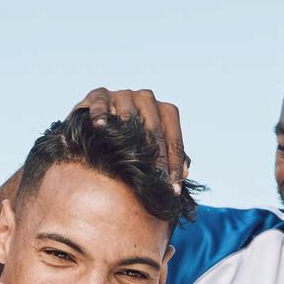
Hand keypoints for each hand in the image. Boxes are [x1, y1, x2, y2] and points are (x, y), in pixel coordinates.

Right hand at [70, 87, 187, 189]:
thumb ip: (170, 157)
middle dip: (157, 157)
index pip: (173, 138)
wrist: (99, 120)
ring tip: (131, 155)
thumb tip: (185, 173)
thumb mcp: (153, 146)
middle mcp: (146, 99)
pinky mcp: (98, 94)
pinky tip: (99, 126)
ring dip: (129, 134)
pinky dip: (100, 113)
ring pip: (129, 114)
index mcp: (164, 110)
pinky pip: (101, 103)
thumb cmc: (131, 137)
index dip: (175, 163)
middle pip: (154, 129)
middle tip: (156, 182)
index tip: (173, 188)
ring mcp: (122, 95)